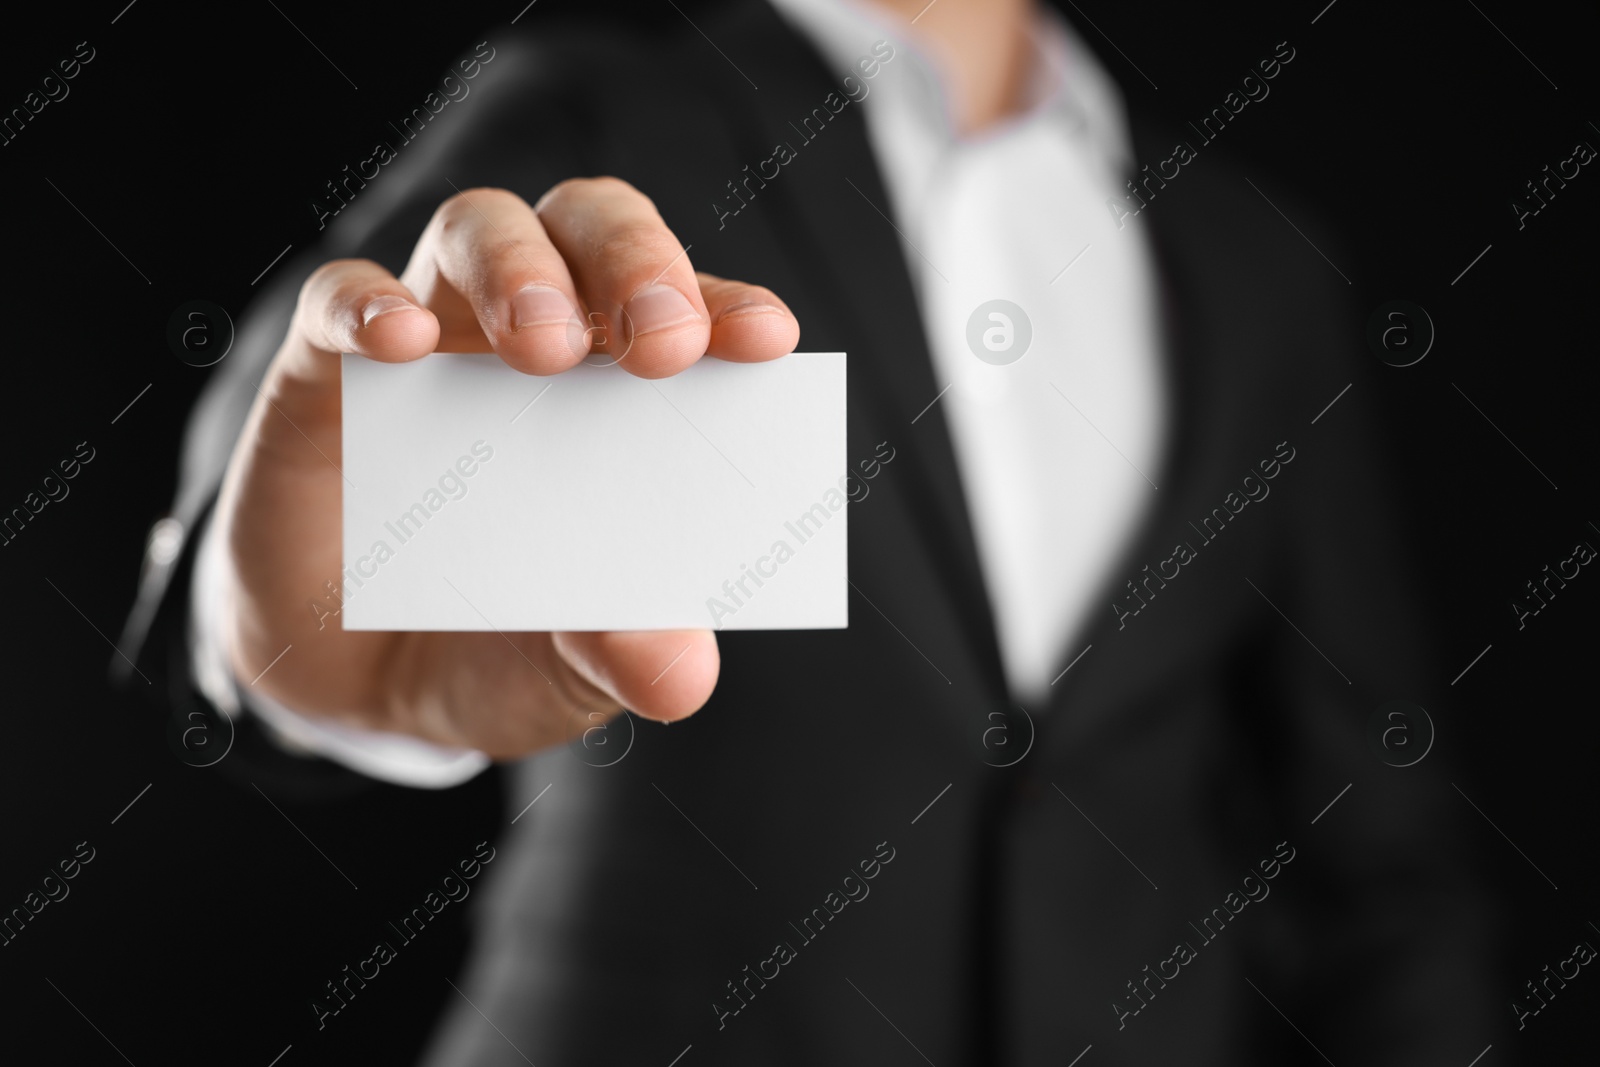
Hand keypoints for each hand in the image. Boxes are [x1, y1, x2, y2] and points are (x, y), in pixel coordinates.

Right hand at [213, 180, 798, 757]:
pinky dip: (367, 305)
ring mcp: (434, 339)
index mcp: (627, 391)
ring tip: (541, 350)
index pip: (689, 312)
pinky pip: (338, 297)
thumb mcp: (568, 670)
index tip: (768, 342)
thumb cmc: (496, 645)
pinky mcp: (324, 368)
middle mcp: (540, 337)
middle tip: (661, 343)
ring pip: (480, 228)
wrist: (356, 688)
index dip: (728, 311)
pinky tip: (398, 343)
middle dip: (635, 265)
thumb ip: (622, 654)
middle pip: (593, 229)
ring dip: (519, 270)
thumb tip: (681, 673)